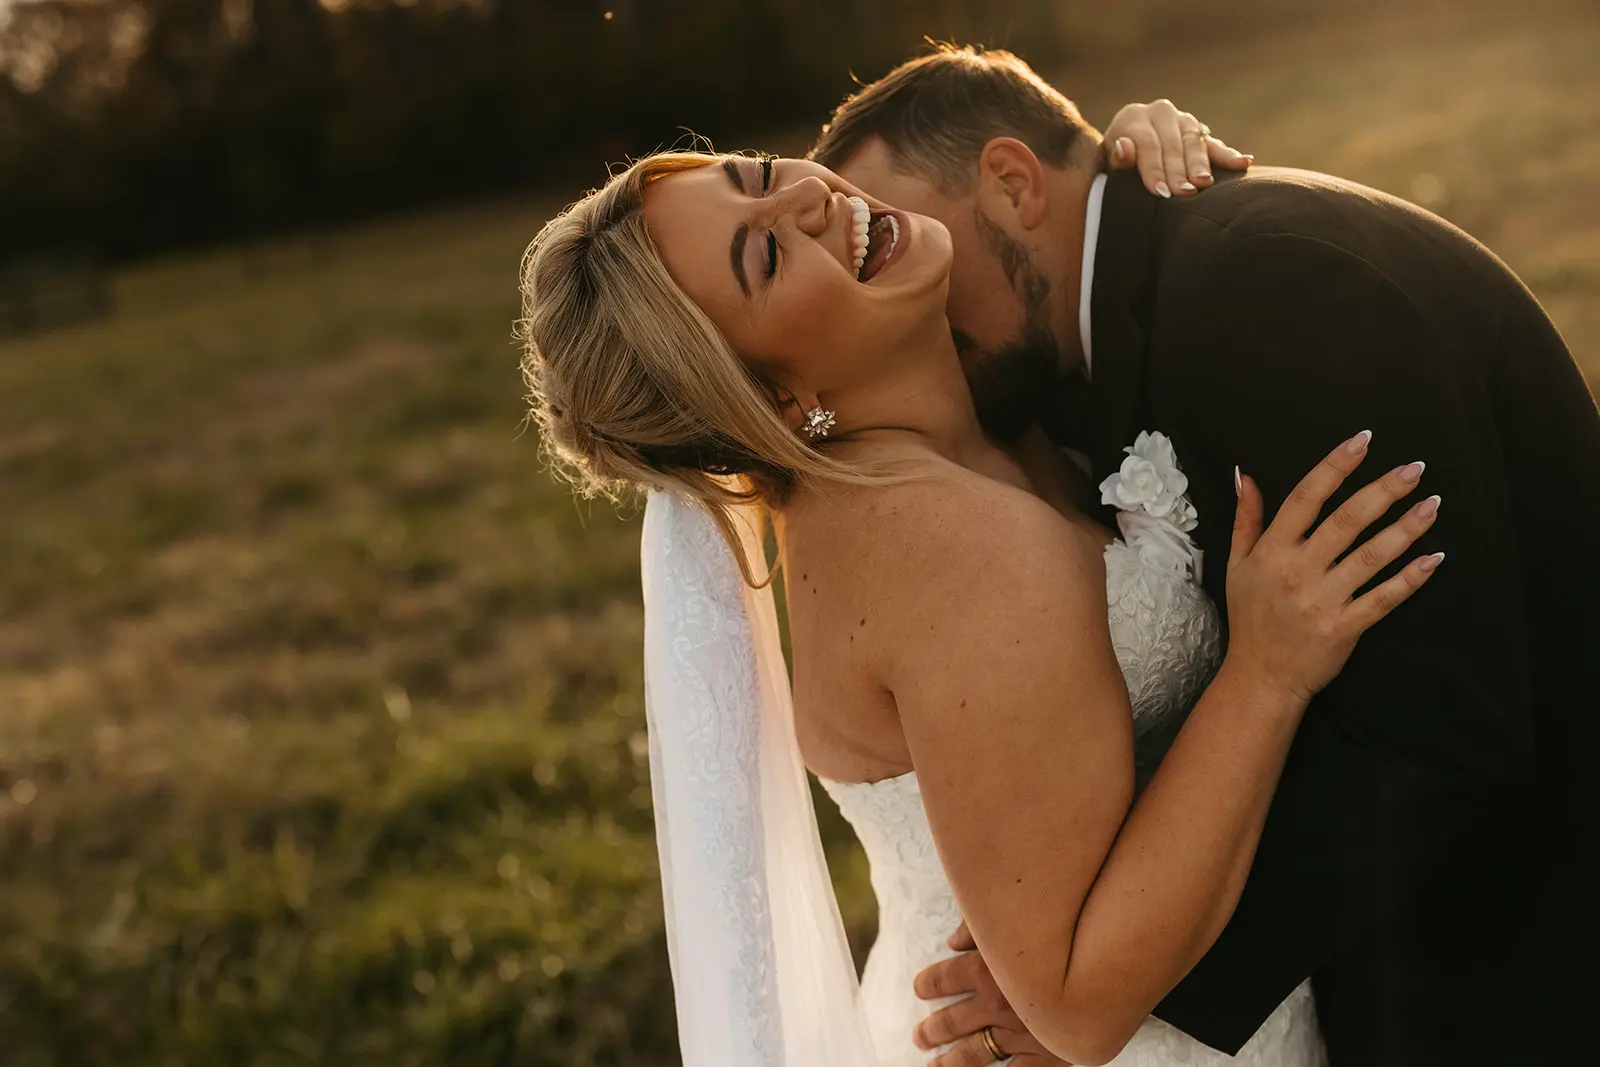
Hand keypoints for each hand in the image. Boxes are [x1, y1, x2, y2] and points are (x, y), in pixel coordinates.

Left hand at [912, 923, 1077, 1065]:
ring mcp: (1021, 1034)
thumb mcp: (1019, 918)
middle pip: (954, 1021)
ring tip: (934, 1065)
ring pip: (975, 1053)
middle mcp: (998, 1004)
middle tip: (920, 1036)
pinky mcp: (1048, 1056)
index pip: (945, 978)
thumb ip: (981, 926)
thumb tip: (952, 942)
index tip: (920, 989)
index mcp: (987, 969)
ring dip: (951, 1061)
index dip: (929, 984)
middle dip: (933, 1029)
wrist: (1108, 974)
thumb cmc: (1064, 936)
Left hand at [1102, 99, 1251, 198]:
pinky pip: (1214, 144)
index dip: (1154, 169)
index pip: (1147, 143)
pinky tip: (1244, 162)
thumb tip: (1125, 147)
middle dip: (1179, 171)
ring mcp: (1182, 120)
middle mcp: (1160, 112)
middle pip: (1172, 144)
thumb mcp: (1109, 162)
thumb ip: (1117, 157)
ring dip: (1201, 164)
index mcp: (1133, 117)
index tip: (1161, 192)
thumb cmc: (1114, 165)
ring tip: (1206, 183)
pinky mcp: (1199, 132)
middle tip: (1185, 193)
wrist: (1125, 152)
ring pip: (1194, 142)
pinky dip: (1229, 155)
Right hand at [1227, 431, 1442, 703]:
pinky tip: (1434, 558)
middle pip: (1347, 521)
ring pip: (1372, 556)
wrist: (1261, 677)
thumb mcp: (1237, 565)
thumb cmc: (1251, 618)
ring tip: (1432, 505)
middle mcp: (1298, 571)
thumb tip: (1247, 476)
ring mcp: (1323, 600)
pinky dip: (1411, 579)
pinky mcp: (1346, 628)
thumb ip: (1247, 519)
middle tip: (1415, 469)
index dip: (1336, 467)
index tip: (1363, 441)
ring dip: (1406, 528)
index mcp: (1272, 551)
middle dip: (1383, 490)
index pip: (1306, 498)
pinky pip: (1384, 598)